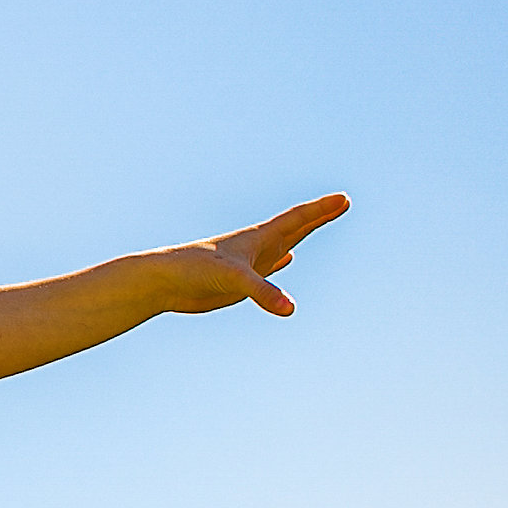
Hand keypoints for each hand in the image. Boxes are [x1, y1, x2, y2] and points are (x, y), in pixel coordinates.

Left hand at [163, 195, 350, 319]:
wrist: (163, 282)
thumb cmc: (194, 271)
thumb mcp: (233, 280)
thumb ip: (262, 292)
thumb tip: (289, 309)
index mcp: (258, 238)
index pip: (297, 219)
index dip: (322, 210)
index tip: (344, 198)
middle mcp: (256, 247)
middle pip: (296, 227)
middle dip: (320, 216)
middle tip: (342, 202)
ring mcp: (248, 263)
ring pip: (284, 244)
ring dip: (303, 233)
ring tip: (319, 222)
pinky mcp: (238, 281)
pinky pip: (268, 269)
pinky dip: (281, 262)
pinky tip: (287, 260)